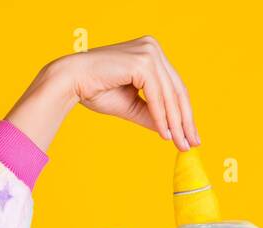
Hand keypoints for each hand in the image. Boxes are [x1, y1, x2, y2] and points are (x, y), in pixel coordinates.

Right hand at [44, 36, 198, 149]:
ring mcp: (149, 52)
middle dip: (185, 120)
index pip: (174, 86)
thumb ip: (153, 115)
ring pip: (169, 95)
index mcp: (151, 53)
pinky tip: (165, 135)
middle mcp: (152, 48)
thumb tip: (174, 132)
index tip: (191, 135)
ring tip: (180, 144)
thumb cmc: (97, 90)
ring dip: (175, 123)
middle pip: (177, 90)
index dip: (184, 113)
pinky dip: (161, 118)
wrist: (71, 81)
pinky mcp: (142, 62)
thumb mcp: (132, 106)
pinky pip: (157, 97)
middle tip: (191, 144)